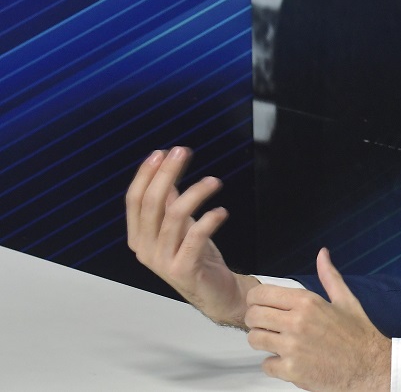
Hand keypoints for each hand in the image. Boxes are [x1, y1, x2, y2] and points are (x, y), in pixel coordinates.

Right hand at [125, 147, 258, 326]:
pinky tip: (221, 211)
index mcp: (139, 237)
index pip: (135, 200)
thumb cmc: (198, 257)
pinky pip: (195, 238)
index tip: (162, 152)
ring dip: (194, 193)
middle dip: (166, 174)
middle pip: (151, 204)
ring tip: (213, 181)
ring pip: (173, 217)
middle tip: (182, 152)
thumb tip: (166, 171)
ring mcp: (162, 260)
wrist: (216, 293)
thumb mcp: (180, 226)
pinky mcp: (184, 269)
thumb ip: (169, 203)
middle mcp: (145, 248)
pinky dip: (208, 220)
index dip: (147, 175)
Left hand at [245, 248, 390, 390]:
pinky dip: (274, 365)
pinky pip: (266, 365)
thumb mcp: (346, 300)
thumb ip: (329, 276)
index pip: (261, 295)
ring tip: (276, 342)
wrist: (370, 366)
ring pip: (255, 340)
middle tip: (267, 325)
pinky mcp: (292, 370)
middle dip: (256, 320)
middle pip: (253, 316)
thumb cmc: (358, 334)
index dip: (256, 300)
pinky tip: (288, 360)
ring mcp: (293, 347)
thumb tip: (322, 254)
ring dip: (262, 341)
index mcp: (307, 302)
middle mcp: (297, 322)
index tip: (260, 305)